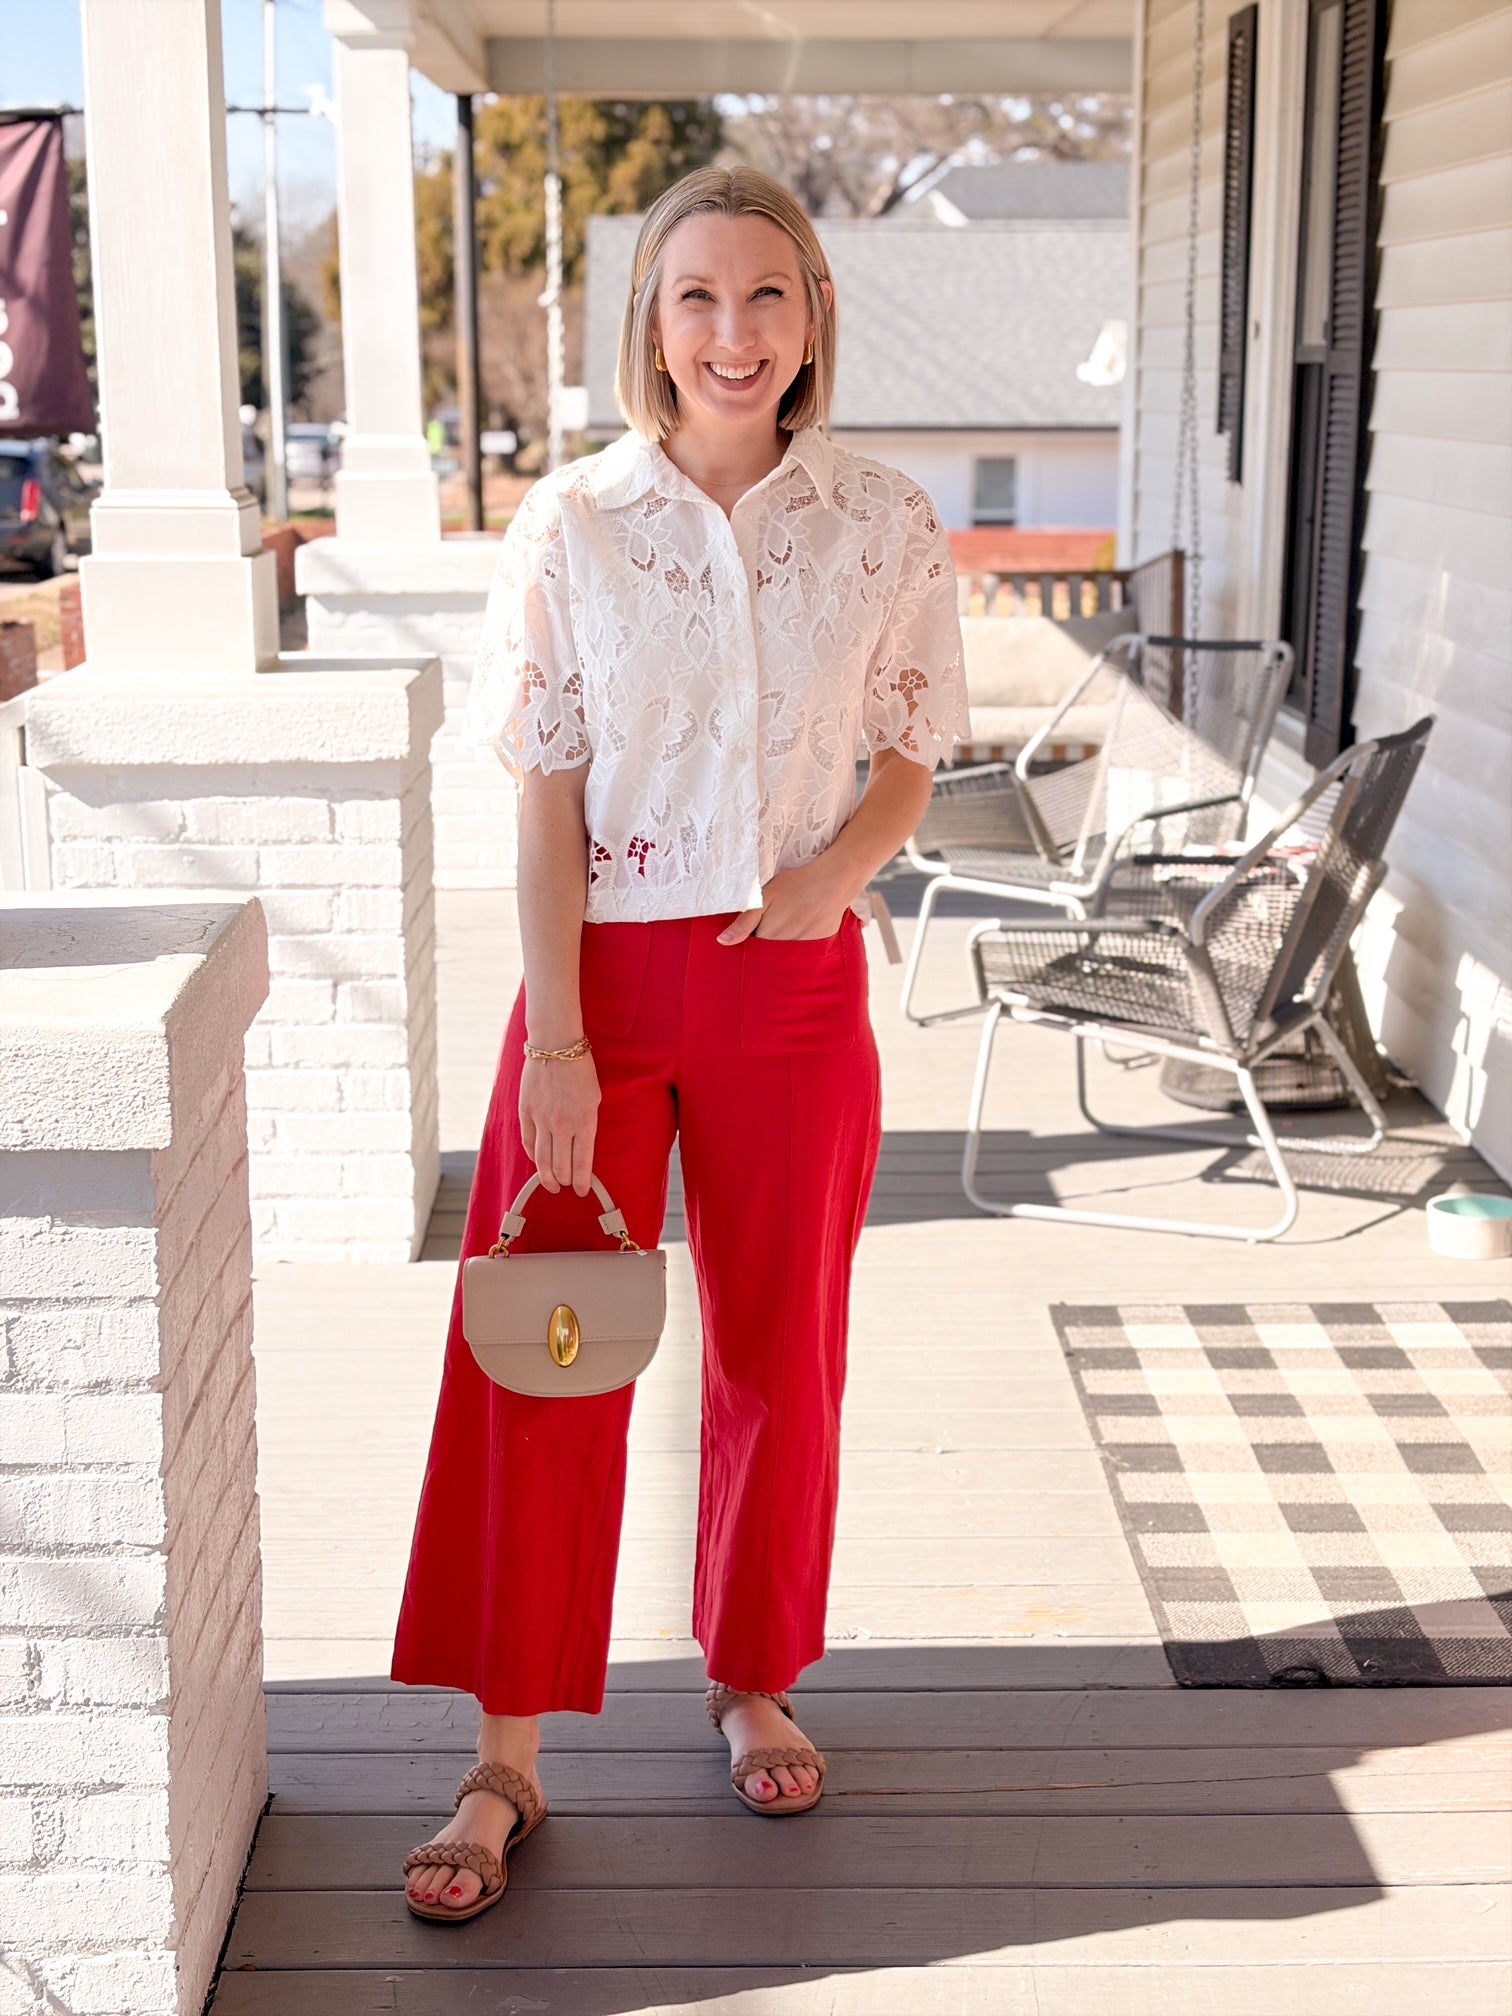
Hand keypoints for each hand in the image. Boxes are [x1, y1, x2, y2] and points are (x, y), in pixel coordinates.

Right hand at [519, 1051, 600, 1194]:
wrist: (554, 1046)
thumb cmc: (580, 1070)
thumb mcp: (594, 1098)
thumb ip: (587, 1124)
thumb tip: (581, 1148)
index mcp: (584, 1121)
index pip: (582, 1163)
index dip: (581, 1182)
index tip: (581, 1190)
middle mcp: (562, 1124)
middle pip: (560, 1166)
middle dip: (564, 1181)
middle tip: (565, 1186)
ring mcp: (541, 1119)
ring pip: (542, 1160)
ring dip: (547, 1177)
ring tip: (551, 1185)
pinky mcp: (525, 1112)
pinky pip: (528, 1142)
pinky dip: (533, 1156)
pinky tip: (538, 1162)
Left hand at [716, 860, 852, 943]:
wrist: (834, 879)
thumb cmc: (795, 885)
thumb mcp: (763, 897)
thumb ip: (744, 922)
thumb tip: (722, 942)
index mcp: (769, 938)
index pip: (753, 948)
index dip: (751, 938)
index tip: (754, 927)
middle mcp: (787, 949)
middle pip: (770, 952)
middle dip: (766, 943)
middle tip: (774, 919)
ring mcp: (806, 948)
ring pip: (787, 951)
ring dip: (784, 942)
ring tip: (790, 919)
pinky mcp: (821, 943)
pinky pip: (806, 949)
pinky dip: (802, 939)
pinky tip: (804, 921)